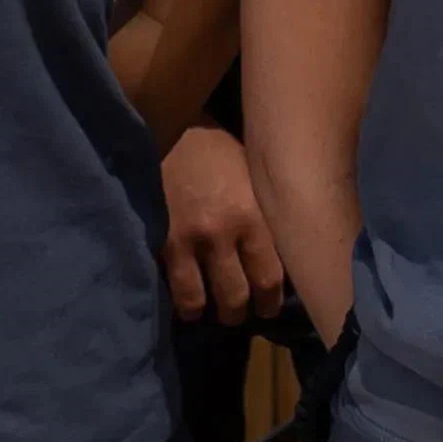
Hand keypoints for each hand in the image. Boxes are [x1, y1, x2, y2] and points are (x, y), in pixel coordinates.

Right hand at [162, 125, 288, 321]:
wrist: (166, 129)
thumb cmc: (217, 151)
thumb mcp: (253, 177)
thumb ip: (264, 216)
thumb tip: (285, 252)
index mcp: (252, 215)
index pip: (270, 278)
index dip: (271, 301)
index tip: (270, 306)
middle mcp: (221, 234)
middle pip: (236, 297)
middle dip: (240, 312)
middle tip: (241, 312)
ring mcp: (185, 242)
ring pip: (199, 302)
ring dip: (207, 311)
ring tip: (210, 309)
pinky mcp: (157, 244)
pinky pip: (170, 288)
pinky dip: (179, 299)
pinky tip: (184, 297)